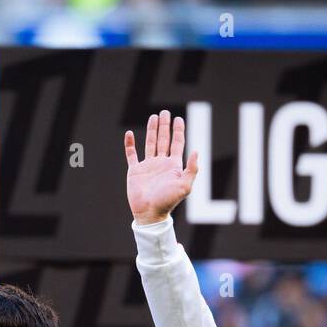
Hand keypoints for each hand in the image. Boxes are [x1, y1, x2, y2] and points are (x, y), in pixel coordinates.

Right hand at [125, 110, 198, 224]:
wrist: (150, 214)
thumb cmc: (168, 202)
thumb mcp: (185, 186)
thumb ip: (192, 169)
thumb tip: (196, 151)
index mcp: (173, 165)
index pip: (177, 143)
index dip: (178, 131)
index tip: (178, 119)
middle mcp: (161, 163)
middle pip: (164, 140)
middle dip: (165, 126)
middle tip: (165, 112)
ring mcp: (148, 166)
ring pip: (150, 143)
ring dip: (152, 130)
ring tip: (153, 117)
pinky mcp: (135, 171)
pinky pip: (131, 155)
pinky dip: (130, 144)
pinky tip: (129, 134)